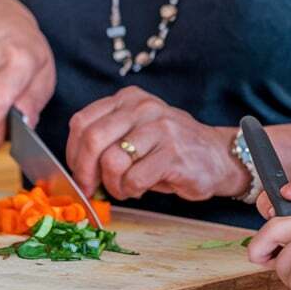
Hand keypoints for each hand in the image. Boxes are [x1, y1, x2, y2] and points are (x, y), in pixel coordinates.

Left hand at [65, 86, 247, 199]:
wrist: (217, 156)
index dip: (73, 153)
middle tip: (92, 188)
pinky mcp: (173, 153)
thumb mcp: (136, 131)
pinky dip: (131, 190)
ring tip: (124, 188)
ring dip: (112, 184)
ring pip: (112, 161)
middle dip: (85, 171)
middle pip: (92, 139)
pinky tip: (140, 188)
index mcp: (128, 99)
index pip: (82, 122)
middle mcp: (142, 108)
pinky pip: (135, 178)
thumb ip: (107, 139)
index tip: (79, 173)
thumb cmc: (169, 149)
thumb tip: (77, 169)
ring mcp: (160, 129)